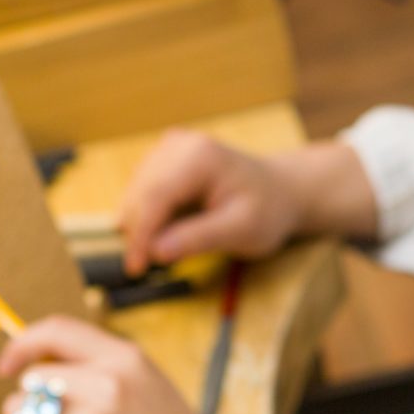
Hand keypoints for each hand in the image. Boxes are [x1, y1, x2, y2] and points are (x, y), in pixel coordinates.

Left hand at [0, 317, 225, 413]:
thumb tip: (42, 369)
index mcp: (126, 359)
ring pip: (19, 410)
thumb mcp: (149, 388)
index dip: (22, 345)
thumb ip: (105, 373)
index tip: (8, 367)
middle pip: (31, 378)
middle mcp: (108, 382)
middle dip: (29, 406)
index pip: (56, 330)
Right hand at [117, 132, 305, 274]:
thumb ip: (200, 238)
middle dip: (141, 235)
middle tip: (152, 268)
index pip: (155, 196)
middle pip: (139, 196)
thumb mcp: (242, 231)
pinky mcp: (162, 161)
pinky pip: (140, 195)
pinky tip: (172, 230)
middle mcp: (178, 145)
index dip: (140, 235)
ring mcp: (167, 150)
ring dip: (143, 228)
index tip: (135, 268)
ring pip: (134, 197)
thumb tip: (156, 251)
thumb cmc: (266, 212)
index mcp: (200, 156)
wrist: (279, 193)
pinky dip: (149, 219)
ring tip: (176, 245)